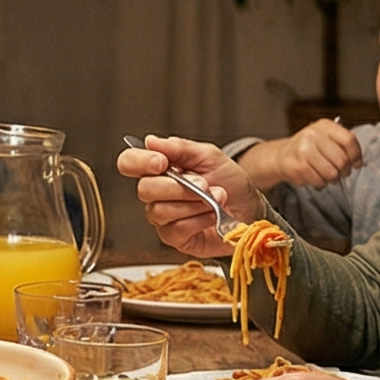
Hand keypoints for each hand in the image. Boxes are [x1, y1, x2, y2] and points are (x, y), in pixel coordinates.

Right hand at [115, 134, 251, 258]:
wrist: (250, 207)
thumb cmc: (229, 181)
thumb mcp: (210, 156)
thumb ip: (180, 147)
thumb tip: (151, 141)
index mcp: (160, 169)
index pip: (129, 162)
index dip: (139, 162)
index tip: (162, 163)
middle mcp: (156, 194)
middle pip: (145, 189)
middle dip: (179, 187)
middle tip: (204, 184)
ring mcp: (163, 218)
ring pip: (160, 211)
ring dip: (194, 203)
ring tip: (216, 199)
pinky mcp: (175, 238)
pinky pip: (176, 229)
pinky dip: (199, 220)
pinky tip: (212, 216)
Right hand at [245, 120, 360, 190]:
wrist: (282, 155)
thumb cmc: (310, 148)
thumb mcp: (326, 138)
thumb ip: (343, 145)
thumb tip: (358, 162)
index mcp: (324, 125)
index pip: (349, 140)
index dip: (356, 155)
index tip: (356, 164)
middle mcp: (312, 135)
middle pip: (341, 160)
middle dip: (344, 171)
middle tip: (340, 173)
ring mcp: (303, 150)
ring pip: (331, 174)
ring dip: (332, 180)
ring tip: (326, 176)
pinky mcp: (296, 166)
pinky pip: (319, 182)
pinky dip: (320, 184)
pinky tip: (314, 177)